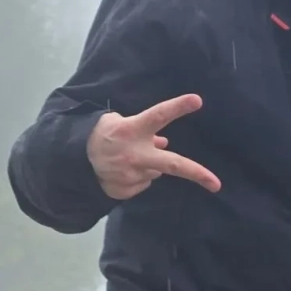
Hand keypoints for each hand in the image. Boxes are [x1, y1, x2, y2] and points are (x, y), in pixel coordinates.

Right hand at [86, 94, 221, 199]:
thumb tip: (165, 142)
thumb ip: (144, 130)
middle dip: (197, 174)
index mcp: (132, 130)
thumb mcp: (120, 123)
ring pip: (155, 173)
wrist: (75, 160)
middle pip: (172, 164)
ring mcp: (131, 175)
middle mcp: (135, 154)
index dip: (177, 107)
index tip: (197, 100)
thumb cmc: (102, 135)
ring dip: (149, 166)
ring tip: (127, 159)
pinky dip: (137, 177)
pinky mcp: (126, 190)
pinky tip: (122, 170)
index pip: (158, 116)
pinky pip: (143, 183)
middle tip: (216, 184)